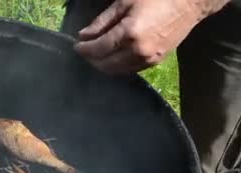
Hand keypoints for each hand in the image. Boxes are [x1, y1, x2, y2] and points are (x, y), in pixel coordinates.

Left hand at [73, 0, 219, 74]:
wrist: (191, 3)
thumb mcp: (124, 2)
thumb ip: (102, 22)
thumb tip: (83, 36)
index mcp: (129, 34)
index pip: (98, 50)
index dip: (84, 49)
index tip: (76, 45)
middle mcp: (137, 51)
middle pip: (104, 65)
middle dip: (91, 59)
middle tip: (85, 49)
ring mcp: (147, 60)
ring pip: (116, 71)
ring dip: (102, 64)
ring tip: (95, 53)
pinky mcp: (154, 63)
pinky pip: (128, 70)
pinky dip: (116, 66)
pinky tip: (112, 56)